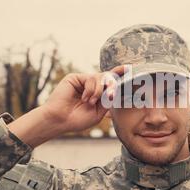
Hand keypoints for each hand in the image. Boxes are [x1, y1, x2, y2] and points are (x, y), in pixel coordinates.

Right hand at [8, 65, 125, 147]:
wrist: (61, 120)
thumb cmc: (78, 119)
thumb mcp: (99, 112)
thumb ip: (108, 99)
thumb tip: (116, 88)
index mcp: (98, 94)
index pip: (111, 83)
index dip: (119, 74)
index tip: (129, 69)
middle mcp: (92, 86)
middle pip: (108, 78)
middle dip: (111, 85)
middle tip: (109, 96)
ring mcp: (84, 81)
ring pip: (101, 77)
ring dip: (99, 91)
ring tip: (90, 102)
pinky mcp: (76, 77)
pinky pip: (91, 78)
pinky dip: (91, 89)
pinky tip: (85, 98)